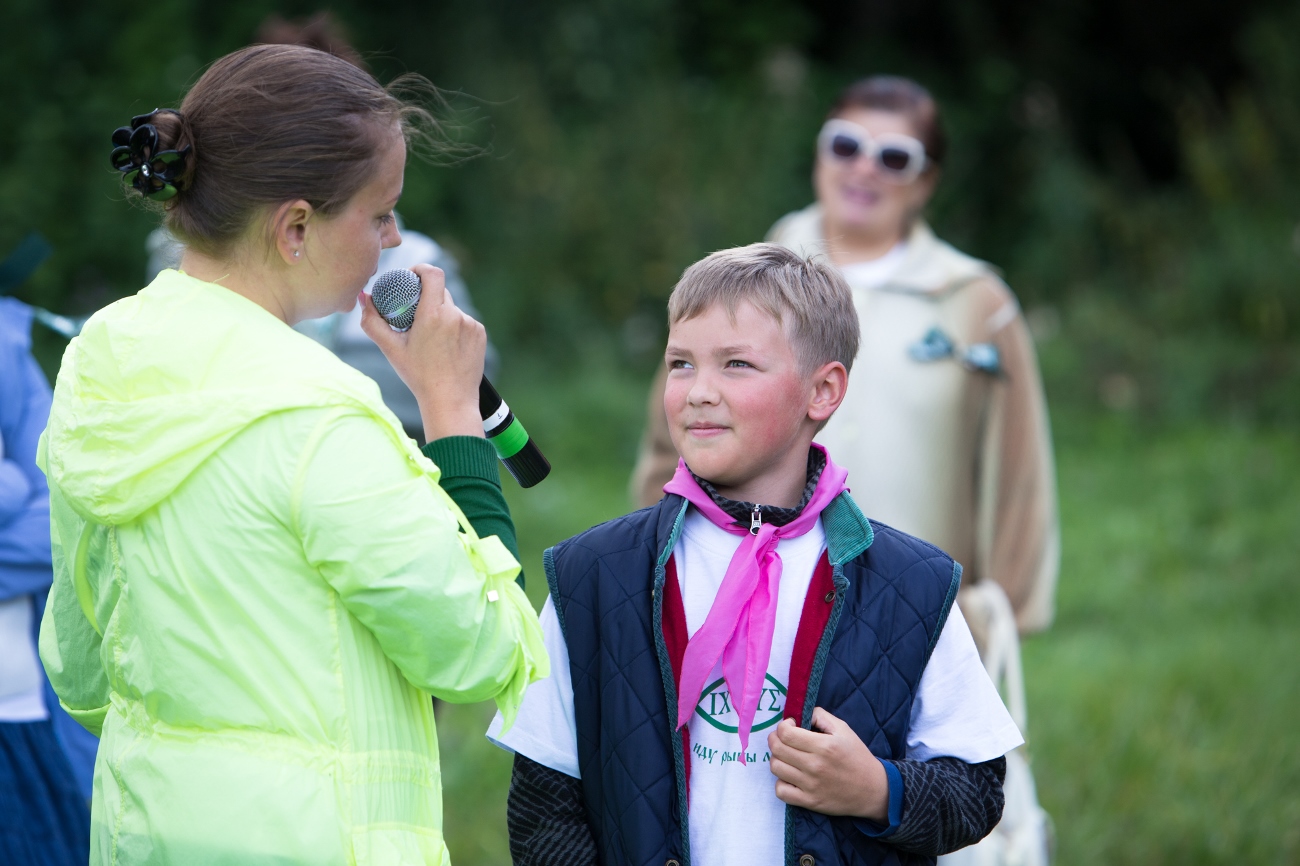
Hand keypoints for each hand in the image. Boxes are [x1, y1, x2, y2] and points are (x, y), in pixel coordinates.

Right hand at [360, 264, 484, 441]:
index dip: (420, 269)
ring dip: (441, 315)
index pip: (432, 273)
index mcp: (434, 314)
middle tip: (414, 314)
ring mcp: (471, 324)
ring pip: (452, 308)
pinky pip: (464, 321)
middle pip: (440, 291)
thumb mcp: (391, 349)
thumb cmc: (418, 376)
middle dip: (426, 298)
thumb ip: (372, 321)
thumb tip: (363, 299)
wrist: (450, 401)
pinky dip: (455, 327)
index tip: (411, 277)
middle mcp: (455, 315)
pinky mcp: (480, 333)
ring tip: (431, 338)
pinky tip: (447, 346)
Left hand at [767, 707, 889, 819]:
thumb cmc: (856, 756)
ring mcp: (811, 786)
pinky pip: (781, 791)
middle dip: (775, 739)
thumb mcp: (844, 729)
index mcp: (824, 746)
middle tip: (784, 739)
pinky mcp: (810, 802)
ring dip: (777, 759)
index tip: (790, 726)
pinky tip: (790, 776)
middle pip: (777, 749)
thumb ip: (821, 716)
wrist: (873, 789)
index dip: (782, 726)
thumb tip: (800, 713)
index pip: (786, 733)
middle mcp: (815, 766)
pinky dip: (781, 783)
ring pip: (776, 768)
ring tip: (788, 757)